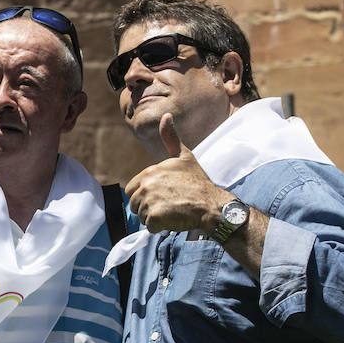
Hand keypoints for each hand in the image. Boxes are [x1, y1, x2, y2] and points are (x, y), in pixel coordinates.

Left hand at [124, 113, 226, 232]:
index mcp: (150, 171)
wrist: (211, 204)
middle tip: (168, 205)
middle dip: (148, 207)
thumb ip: (171, 138)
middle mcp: (146, 185)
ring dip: (155, 218)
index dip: (146, 194)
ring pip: (142, 216)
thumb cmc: (198, 182)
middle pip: (134, 204)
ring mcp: (149, 201)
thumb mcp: (184, 156)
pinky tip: (174, 219)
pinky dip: (160, 227)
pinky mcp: (154, 216)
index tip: (163, 195)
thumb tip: (166, 116)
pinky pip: (149, 227)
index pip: (132, 189)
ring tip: (173, 211)